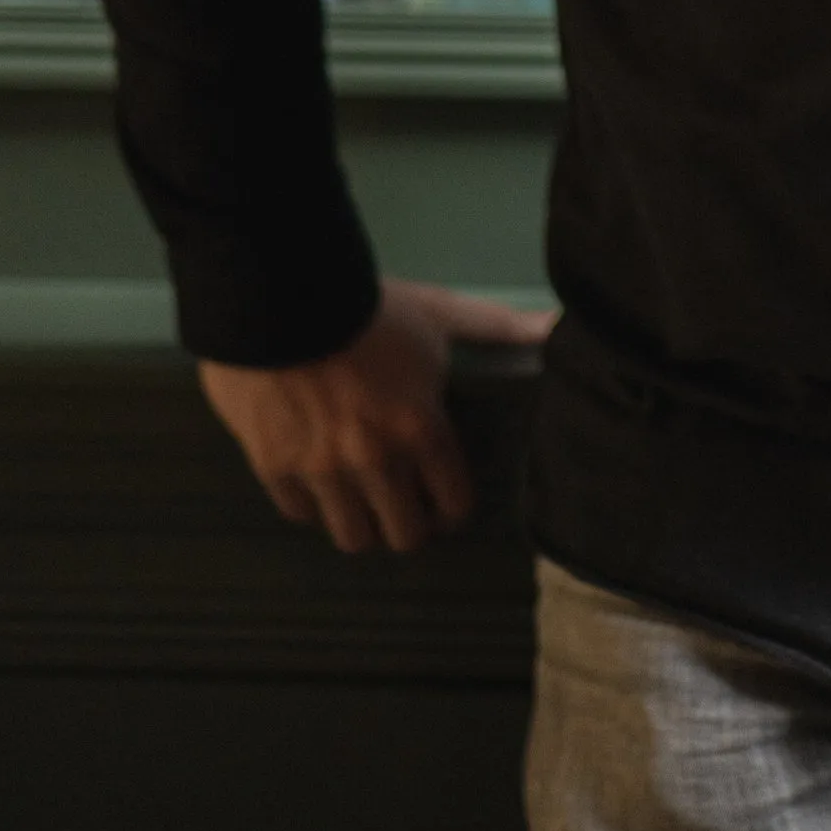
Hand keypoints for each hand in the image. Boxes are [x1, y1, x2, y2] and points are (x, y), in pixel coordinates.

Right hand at [199, 278, 554, 555]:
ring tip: (359, 499)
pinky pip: (300, 512)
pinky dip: (310, 501)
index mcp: (422, 429)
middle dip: (409, 523)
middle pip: (404, 536)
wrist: (276, 293)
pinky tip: (316, 478)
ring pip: (352, 537)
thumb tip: (556, 325)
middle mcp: (376, 461)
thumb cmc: (366, 305)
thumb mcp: (436, 313)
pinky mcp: (274, 467)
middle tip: (402, 504)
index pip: (454, 506)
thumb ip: (495, 327)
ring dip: (361, 520)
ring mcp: (322, 469)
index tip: (444, 501)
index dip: (453, 508)